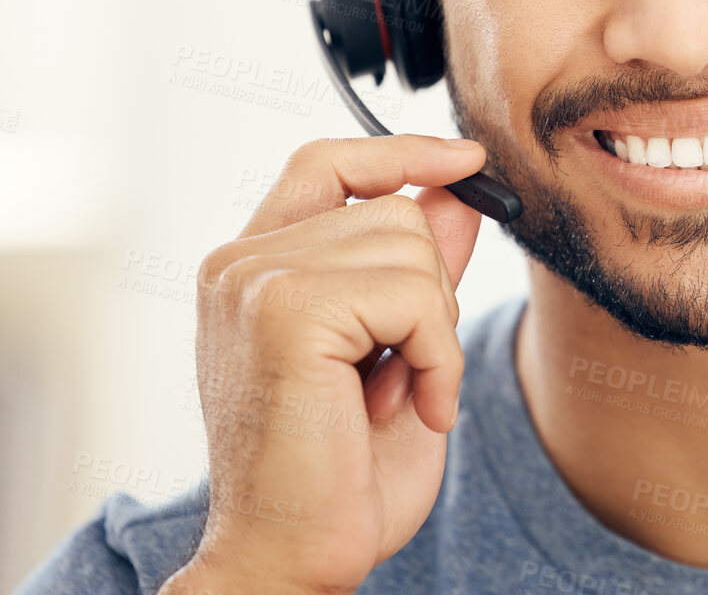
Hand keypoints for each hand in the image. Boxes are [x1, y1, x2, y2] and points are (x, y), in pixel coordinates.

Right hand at [161, 134, 488, 594]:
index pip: (327, 164)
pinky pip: (416, 295)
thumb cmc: (337, 475)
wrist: (291, 559)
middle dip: (433, 292)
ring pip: (413, 246)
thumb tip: (459, 194)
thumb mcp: (400, 352)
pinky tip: (414, 409)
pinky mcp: (286, 311)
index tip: (467, 162)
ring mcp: (255, 281)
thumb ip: (420, 270)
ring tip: (401, 395)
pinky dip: (438, 357)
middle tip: (406, 373)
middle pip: (395, 209)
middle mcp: (240, 264)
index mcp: (252, 269)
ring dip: (436, 331)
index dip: (401, 153)